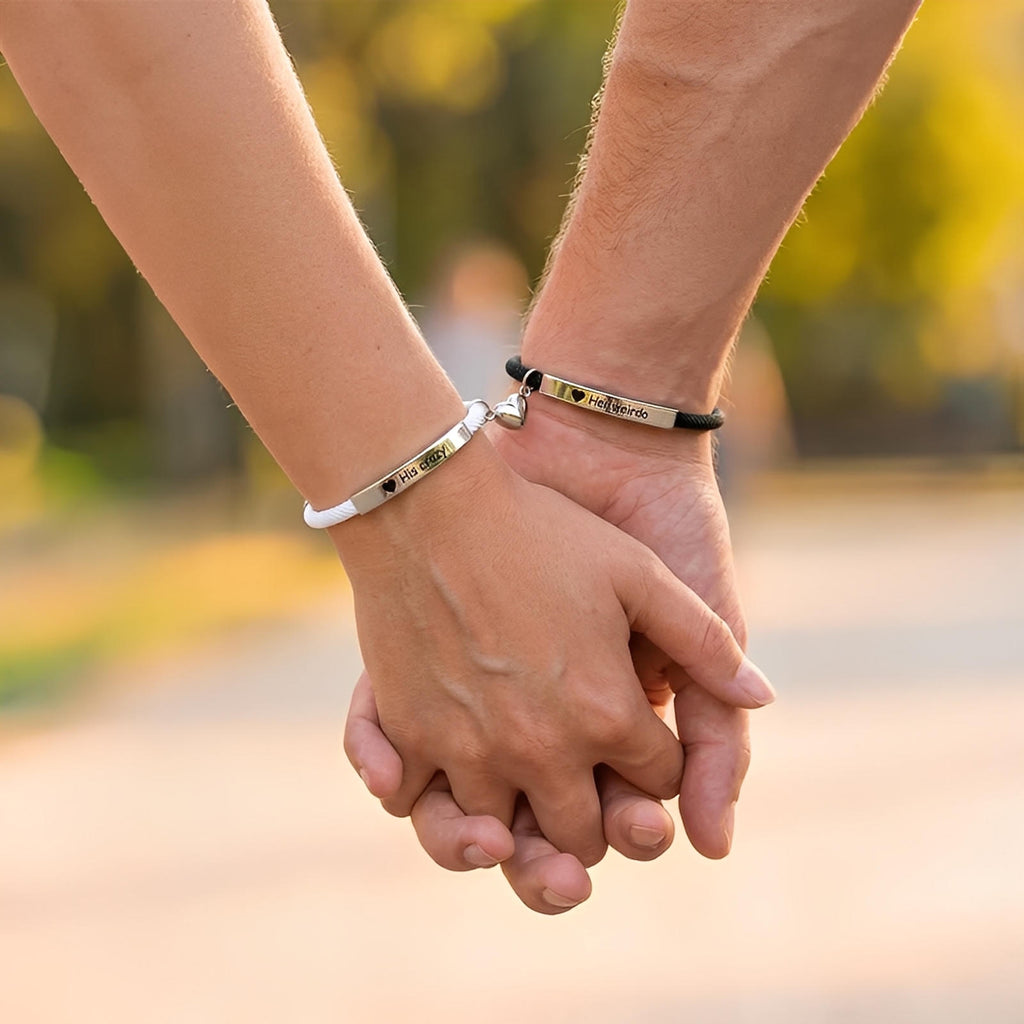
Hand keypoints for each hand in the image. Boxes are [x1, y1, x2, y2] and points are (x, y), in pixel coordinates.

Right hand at [336, 436, 770, 868]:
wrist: (432, 500)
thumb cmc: (541, 530)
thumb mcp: (639, 573)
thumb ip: (707, 641)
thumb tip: (763, 696)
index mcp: (607, 713)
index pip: (658, 782)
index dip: (659, 767)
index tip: (644, 741)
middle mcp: (542, 750)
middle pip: (587, 835)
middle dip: (600, 815)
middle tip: (591, 784)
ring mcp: (470, 751)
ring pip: (509, 840)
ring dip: (524, 823)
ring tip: (526, 790)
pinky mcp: (410, 738)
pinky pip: (421, 809)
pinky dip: (440, 803)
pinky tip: (453, 773)